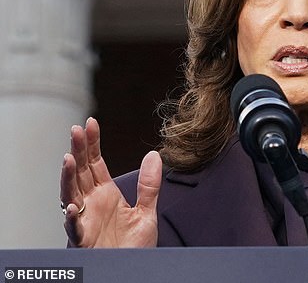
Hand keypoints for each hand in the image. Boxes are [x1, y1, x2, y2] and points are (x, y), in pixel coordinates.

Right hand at [60, 118, 161, 247]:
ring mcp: (85, 220)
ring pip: (71, 195)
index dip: (92, 144)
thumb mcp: (146, 212)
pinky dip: (73, 217)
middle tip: (76, 130)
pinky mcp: (84, 240)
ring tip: (69, 160)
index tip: (91, 123)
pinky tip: (74, 206)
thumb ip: (149, 185)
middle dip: (78, 151)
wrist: (133, 271)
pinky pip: (75, 228)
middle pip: (81, 172)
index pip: (95, 164)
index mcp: (106, 195)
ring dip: (68, 178)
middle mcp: (92, 204)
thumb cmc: (134, 247)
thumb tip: (154, 155)